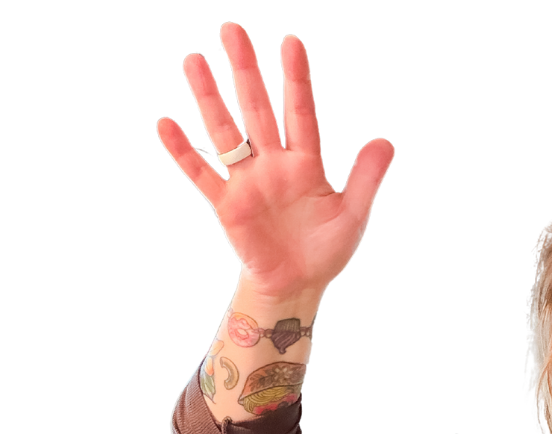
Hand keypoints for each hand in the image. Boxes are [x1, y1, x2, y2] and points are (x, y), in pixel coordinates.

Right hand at [156, 22, 393, 300]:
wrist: (296, 286)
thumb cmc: (324, 250)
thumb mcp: (351, 216)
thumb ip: (364, 179)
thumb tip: (384, 142)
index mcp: (304, 164)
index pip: (300, 112)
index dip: (296, 79)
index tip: (291, 42)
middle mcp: (272, 164)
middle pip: (256, 109)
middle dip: (245, 70)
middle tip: (230, 29)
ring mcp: (248, 182)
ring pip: (225, 132)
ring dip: (209, 98)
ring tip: (192, 60)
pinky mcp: (228, 205)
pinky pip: (202, 174)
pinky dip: (184, 152)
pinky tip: (166, 125)